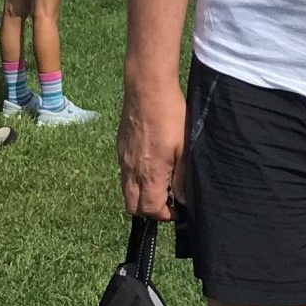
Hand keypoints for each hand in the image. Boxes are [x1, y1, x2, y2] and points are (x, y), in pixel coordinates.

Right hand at [118, 84, 186, 219]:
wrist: (147, 90)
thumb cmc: (170, 116)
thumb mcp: (185, 148)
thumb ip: (182, 177)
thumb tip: (183, 199)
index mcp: (148, 174)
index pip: (149, 209)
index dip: (163, 215)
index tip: (176, 211)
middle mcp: (131, 171)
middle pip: (133, 207)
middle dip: (149, 211)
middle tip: (167, 202)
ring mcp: (122, 160)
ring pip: (126, 191)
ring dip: (141, 195)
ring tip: (160, 185)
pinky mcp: (120, 149)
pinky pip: (124, 174)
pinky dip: (135, 180)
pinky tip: (151, 168)